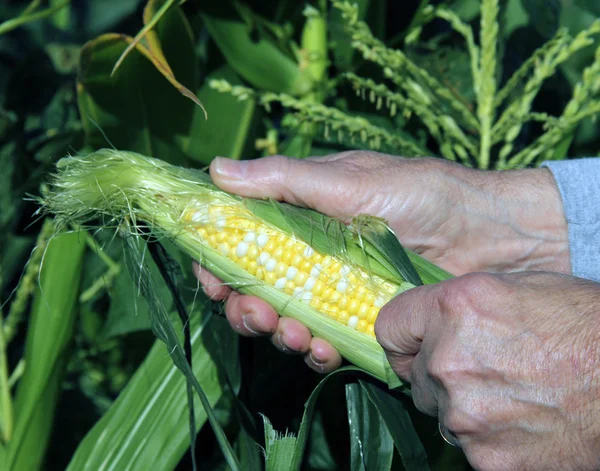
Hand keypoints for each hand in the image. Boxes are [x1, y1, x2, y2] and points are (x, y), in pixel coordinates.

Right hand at [194, 151, 568, 371]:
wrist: (490, 236)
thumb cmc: (424, 195)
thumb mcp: (352, 181)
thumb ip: (286, 180)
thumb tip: (217, 170)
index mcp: (300, 217)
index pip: (242, 241)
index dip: (219, 262)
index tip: (212, 279)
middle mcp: (311, 256)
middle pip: (255, 289)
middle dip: (244, 306)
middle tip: (252, 312)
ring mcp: (335, 292)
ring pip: (284, 321)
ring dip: (275, 332)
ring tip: (290, 334)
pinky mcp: (361, 322)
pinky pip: (325, 344)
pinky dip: (315, 352)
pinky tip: (321, 350)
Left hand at [376, 271, 599, 469]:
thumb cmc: (582, 327)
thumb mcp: (513, 289)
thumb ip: (457, 309)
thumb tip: (429, 323)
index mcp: (453, 309)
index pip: (390, 328)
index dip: (403, 338)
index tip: (412, 346)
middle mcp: (448, 360)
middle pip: (418, 377)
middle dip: (443, 375)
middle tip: (489, 370)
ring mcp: (465, 415)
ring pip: (444, 415)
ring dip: (468, 408)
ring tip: (517, 395)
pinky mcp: (488, 459)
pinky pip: (472, 446)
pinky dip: (493, 438)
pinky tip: (527, 422)